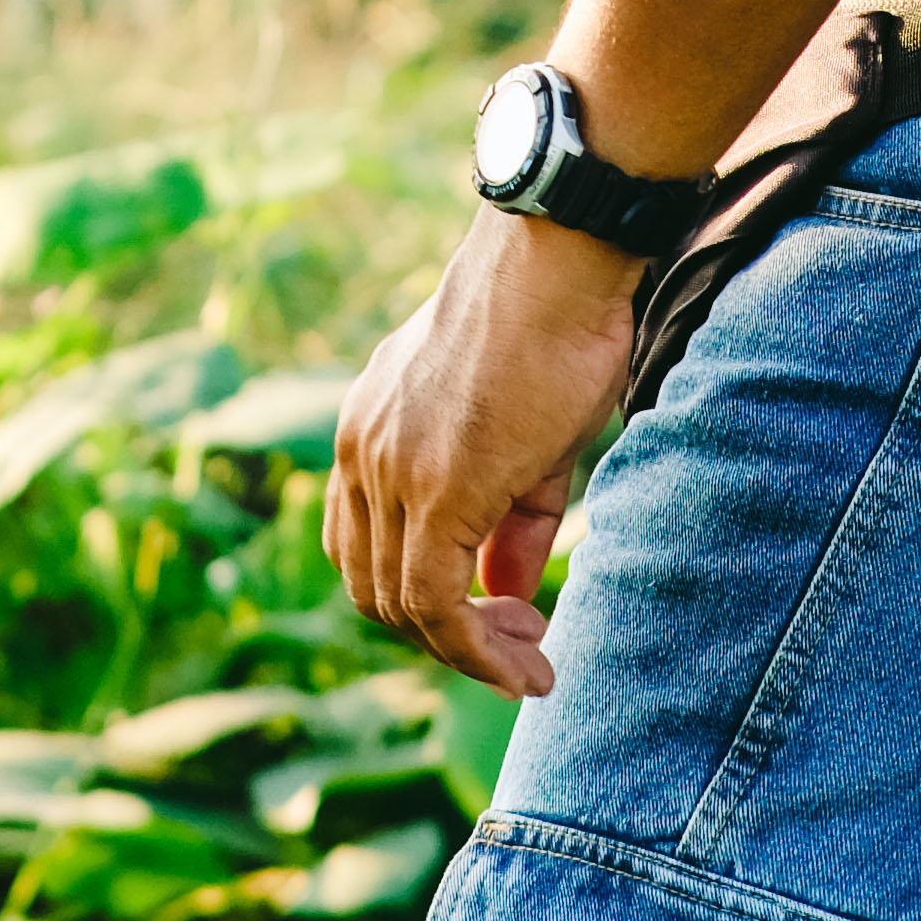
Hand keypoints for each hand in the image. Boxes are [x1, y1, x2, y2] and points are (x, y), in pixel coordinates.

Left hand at [322, 211, 636, 700]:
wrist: (561, 264)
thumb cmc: (555, 331)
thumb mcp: (521, 440)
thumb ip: (506, 522)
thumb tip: (506, 594)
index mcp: (367, 430)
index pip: (365, 549)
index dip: (423, 604)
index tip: (502, 618)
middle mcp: (359, 451)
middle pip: (372, 587)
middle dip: (446, 635)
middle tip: (521, 641)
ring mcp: (389, 469)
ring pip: (399, 606)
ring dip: (467, 650)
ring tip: (530, 651)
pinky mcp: (435, 489)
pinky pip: (436, 602)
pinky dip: (478, 650)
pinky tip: (528, 656)